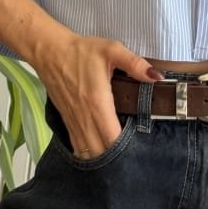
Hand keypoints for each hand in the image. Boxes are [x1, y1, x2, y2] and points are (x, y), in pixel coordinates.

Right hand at [32, 30, 163, 158]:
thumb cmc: (82, 51)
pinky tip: (101, 151)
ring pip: (88, 153)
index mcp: (98, 104)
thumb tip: (156, 76)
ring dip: (103, 158)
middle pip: (101, 153)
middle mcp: (85, 118)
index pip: (113, 139)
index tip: (141, 148)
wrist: (50, 52)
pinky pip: (78, 147)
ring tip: (120, 157)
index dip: (126, 149)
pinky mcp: (67, 122)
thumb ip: (135, 64)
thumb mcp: (112, 50)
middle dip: (117, 159)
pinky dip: (89, 153)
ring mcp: (74, 122)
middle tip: (134, 155)